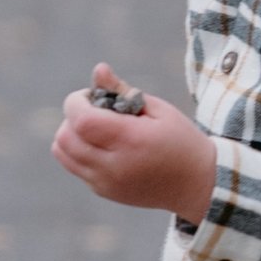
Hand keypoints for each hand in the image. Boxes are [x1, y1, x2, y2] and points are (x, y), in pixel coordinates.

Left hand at [53, 63, 215, 223]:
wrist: (197, 184)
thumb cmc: (181, 140)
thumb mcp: (159, 109)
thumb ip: (124, 90)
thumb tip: (98, 69)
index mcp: (131, 141)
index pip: (81, 119)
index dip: (76, 102)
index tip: (91, 95)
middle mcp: (114, 166)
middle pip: (65, 137)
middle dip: (72, 116)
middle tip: (96, 110)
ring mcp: (106, 182)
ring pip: (62, 153)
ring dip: (72, 134)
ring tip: (97, 128)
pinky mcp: (104, 191)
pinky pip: (75, 166)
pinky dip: (80, 151)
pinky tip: (105, 146)